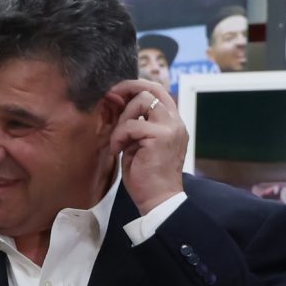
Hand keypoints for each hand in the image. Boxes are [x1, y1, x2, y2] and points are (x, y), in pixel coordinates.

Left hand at [104, 78, 185, 214]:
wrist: (158, 199)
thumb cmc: (146, 175)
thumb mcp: (138, 143)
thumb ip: (134, 123)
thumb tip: (117, 103)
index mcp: (172, 122)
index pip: (158, 91)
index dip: (136, 87)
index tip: (116, 94)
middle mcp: (175, 121)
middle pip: (153, 88)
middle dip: (128, 88)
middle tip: (111, 98)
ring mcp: (170, 127)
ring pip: (142, 101)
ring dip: (123, 118)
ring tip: (119, 139)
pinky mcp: (160, 137)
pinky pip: (132, 125)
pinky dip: (119, 136)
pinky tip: (118, 150)